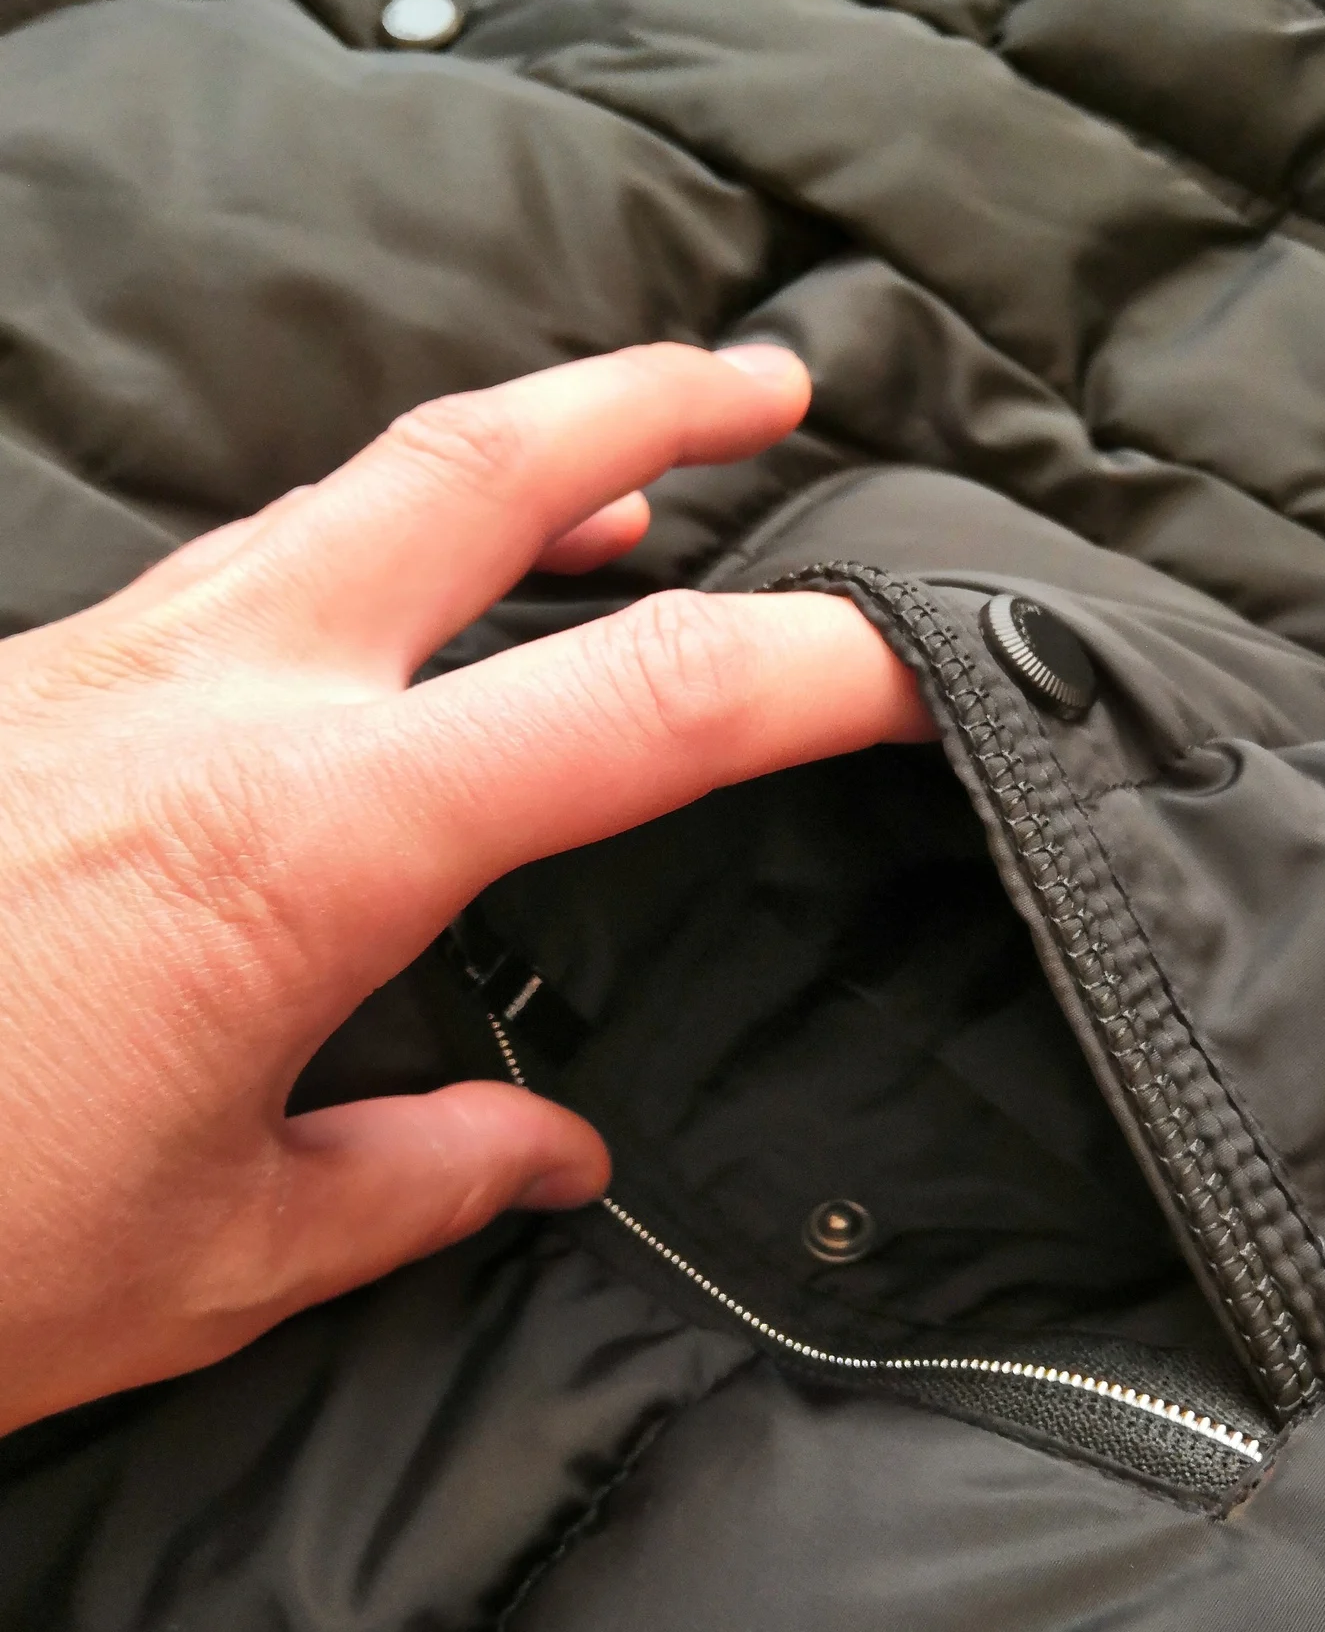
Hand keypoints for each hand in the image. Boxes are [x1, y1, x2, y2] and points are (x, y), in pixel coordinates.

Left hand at [0, 343, 927, 1435]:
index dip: (811, 666)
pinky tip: (398, 617)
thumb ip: (417, 1173)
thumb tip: (553, 1149)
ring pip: (343, 494)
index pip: (636, 703)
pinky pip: (245, 570)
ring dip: (507, 463)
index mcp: (304, 840)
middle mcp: (212, 701)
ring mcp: (106, 668)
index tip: (928, 652)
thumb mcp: (216, 1251)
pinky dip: (372, 552)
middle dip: (644, 399)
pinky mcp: (37, 689)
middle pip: (466, 468)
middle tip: (770, 380)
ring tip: (625, 478)